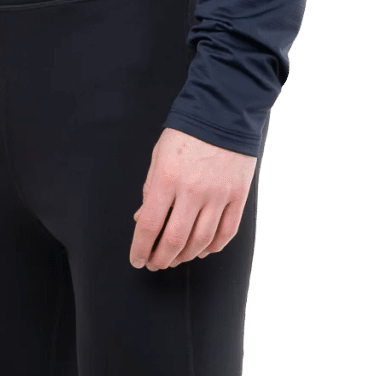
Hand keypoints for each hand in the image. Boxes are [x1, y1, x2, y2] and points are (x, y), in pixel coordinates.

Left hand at [129, 128, 256, 270]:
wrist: (225, 112)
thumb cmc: (186, 134)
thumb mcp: (159, 157)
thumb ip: (150, 190)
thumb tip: (142, 220)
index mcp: (168, 179)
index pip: (149, 225)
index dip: (140, 248)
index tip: (137, 259)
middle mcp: (193, 191)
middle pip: (175, 240)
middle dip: (161, 259)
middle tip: (154, 264)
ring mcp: (219, 195)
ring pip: (201, 241)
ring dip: (184, 256)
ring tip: (175, 259)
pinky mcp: (238, 196)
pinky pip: (226, 233)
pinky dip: (212, 247)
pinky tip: (201, 250)